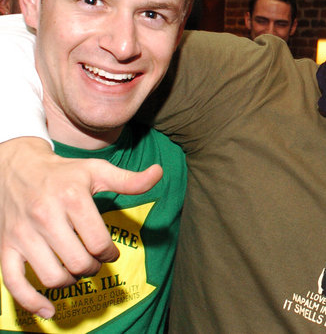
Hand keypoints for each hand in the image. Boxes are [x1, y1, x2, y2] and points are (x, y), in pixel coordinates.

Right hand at [0, 137, 161, 317]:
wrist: (18, 168)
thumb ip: (129, 180)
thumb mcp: (98, 171)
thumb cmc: (64, 173)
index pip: (99, 243)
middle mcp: (45, 217)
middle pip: (79, 263)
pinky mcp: (6, 246)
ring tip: (76, 270)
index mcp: (72, 198)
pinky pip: (14, 283)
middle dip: (93, 267)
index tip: (110, 252)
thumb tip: (158, 174)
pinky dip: (32, 302)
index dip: (110, 253)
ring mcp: (23, 234)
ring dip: (71, 281)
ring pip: (53, 277)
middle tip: (94, 260)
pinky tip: (48, 310)